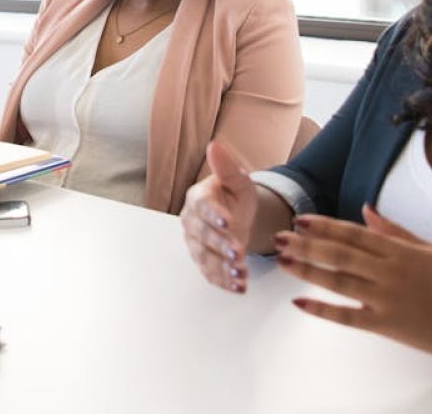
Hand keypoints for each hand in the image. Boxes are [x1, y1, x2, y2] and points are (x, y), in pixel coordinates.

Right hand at [180, 141, 257, 293]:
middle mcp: (191, 222)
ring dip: (222, 268)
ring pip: (205, 257)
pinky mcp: (203, 261)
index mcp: (197, 198)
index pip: (202, 206)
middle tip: (238, 252)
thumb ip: (227, 167)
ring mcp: (196, 244)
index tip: (228, 221)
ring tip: (240, 274)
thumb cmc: (235, 195)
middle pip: (203, 235)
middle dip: (220, 245)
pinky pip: (210, 273)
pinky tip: (239, 286)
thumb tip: (214, 146)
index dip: (214, 214)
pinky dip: (224, 281)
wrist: (238, 215)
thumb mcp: (237, 180)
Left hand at [276, 204, 431, 358]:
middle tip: (280, 238)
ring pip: (339, 281)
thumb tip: (365, 211)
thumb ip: (394, 231)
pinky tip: (300, 303)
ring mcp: (385, 298)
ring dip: (308, 271)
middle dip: (307, 245)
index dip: (325, 226)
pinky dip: (323, 310)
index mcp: (398, 250)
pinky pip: (348, 317)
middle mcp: (388, 271)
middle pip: (339, 254)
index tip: (301, 220)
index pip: (354, 233)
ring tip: (283, 262)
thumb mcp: (428, 248)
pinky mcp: (386, 325)